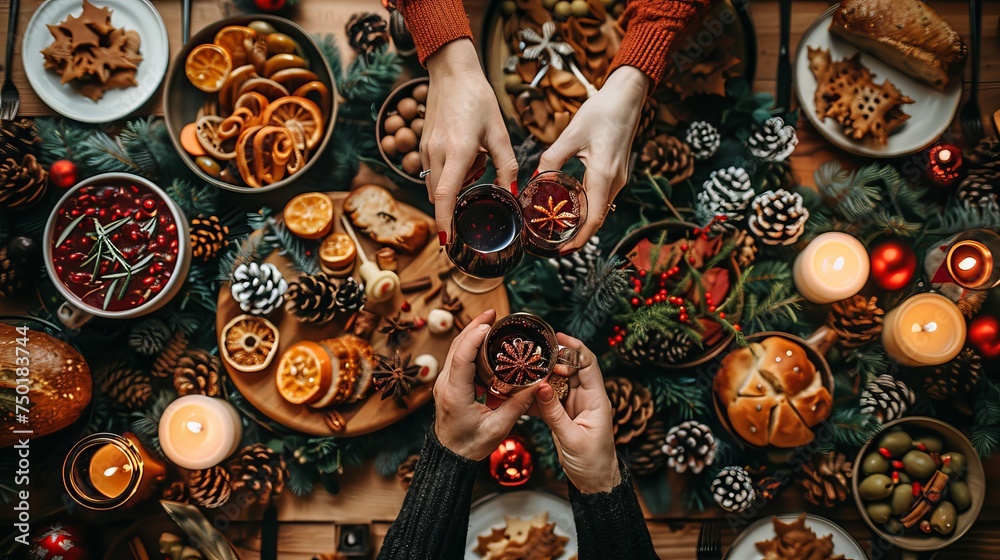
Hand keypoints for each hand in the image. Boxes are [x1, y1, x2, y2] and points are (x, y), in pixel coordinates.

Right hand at [423, 40, 517, 242]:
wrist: (452, 73)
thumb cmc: (478, 100)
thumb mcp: (499, 133)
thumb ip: (506, 166)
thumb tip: (511, 194)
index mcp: (457, 150)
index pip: (446, 195)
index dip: (445, 221)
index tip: (447, 241)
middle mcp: (437, 153)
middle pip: (440, 196)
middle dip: (455, 204)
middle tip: (478, 189)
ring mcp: (426, 149)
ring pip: (436, 185)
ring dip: (453, 187)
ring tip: (475, 163)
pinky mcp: (422, 145)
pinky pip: (433, 171)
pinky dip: (448, 174)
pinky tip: (465, 154)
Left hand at [433, 309, 538, 460]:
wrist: (450, 457)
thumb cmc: (471, 446)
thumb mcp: (499, 427)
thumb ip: (518, 405)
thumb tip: (537, 384)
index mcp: (455, 395)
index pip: (460, 357)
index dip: (473, 337)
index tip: (488, 323)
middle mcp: (446, 385)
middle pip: (456, 347)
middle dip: (474, 326)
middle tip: (493, 313)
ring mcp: (444, 383)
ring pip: (454, 350)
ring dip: (470, 332)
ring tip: (490, 321)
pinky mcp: (448, 384)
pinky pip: (456, 358)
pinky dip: (468, 344)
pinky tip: (482, 339)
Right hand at [535, 334, 620, 493]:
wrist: (593, 483)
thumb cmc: (592, 462)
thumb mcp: (572, 438)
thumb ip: (555, 413)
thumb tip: (541, 386)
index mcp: (596, 399)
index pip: (588, 364)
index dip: (575, 348)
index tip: (557, 337)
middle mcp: (585, 398)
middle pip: (570, 368)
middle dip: (553, 358)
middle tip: (533, 352)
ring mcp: (573, 406)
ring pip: (556, 382)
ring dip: (541, 376)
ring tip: (522, 367)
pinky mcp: (562, 415)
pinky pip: (548, 399)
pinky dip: (535, 395)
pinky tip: (521, 392)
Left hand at [538, 66, 649, 251]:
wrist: (626, 97)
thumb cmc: (601, 112)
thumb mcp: (571, 135)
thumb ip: (551, 159)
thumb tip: (534, 178)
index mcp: (603, 175)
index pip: (593, 219)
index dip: (579, 239)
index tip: (562, 251)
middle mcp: (615, 181)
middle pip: (597, 219)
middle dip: (577, 235)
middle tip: (554, 243)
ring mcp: (618, 178)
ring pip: (600, 210)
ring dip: (582, 223)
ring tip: (560, 229)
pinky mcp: (616, 173)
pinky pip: (602, 198)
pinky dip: (588, 208)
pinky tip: (572, 207)